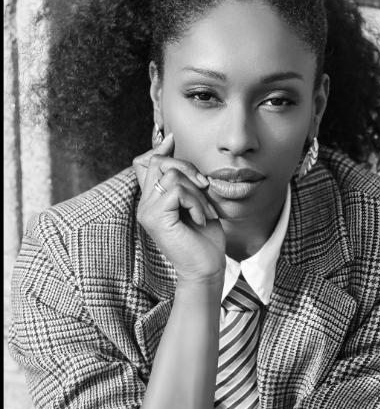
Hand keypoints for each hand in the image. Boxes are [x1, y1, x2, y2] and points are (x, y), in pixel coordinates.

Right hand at [133, 134, 225, 282]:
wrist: (206, 268)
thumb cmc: (204, 239)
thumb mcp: (196, 202)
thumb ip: (184, 181)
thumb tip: (175, 146)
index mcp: (152, 201)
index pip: (145, 163)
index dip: (158, 149)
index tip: (173, 140)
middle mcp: (144, 205)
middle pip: (158, 162)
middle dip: (187, 168)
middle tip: (205, 188)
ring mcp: (147, 211)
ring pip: (171, 175)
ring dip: (196, 192)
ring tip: (204, 212)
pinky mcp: (155, 218)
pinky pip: (177, 191)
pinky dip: (195, 203)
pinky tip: (200, 220)